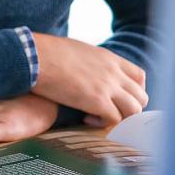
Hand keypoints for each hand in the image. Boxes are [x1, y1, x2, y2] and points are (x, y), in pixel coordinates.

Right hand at [31, 33, 147, 124]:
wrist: (33, 56)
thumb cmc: (46, 52)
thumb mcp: (77, 50)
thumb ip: (91, 62)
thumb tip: (87, 71)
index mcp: (109, 58)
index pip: (139, 76)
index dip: (134, 91)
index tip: (119, 97)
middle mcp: (113, 72)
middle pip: (141, 97)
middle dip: (129, 108)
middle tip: (110, 111)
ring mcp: (107, 87)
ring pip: (134, 111)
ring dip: (120, 118)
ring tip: (99, 118)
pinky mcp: (97, 101)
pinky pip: (115, 120)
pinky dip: (103, 124)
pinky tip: (86, 119)